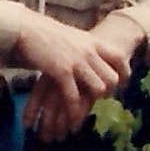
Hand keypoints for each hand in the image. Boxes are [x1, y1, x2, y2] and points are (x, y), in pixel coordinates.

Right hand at [13, 14, 141, 143]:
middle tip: (98, 100)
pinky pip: (74, 96)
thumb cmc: (44, 34)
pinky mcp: (62, 71)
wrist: (25, 28)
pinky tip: (72, 122)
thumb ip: (83, 47)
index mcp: (92, 42)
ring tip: (84, 111)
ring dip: (91, 103)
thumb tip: (90, 57)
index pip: (119, 57)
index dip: (124, 73)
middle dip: (108, 92)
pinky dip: (74, 112)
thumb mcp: (71, 37)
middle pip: (112, 78)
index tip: (122, 84)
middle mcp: (89, 51)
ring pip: (99, 89)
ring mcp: (77, 62)